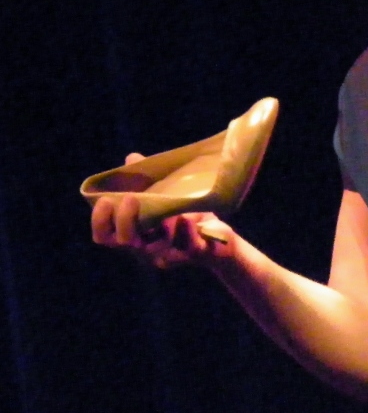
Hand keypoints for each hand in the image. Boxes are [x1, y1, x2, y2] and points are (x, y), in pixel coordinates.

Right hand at [90, 153, 234, 268]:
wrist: (221, 241)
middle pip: (125, 243)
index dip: (100, 222)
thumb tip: (132, 158)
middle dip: (125, 221)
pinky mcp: (196, 254)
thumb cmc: (187, 218)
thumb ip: (147, 182)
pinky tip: (186, 219)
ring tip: (165, 207)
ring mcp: (172, 254)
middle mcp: (148, 250)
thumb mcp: (166, 198)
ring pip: (156, 247)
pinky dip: (185, 232)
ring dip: (159, 225)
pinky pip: (188, 247)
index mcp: (136, 236)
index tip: (104, 201)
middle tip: (131, 197)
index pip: (106, 237)